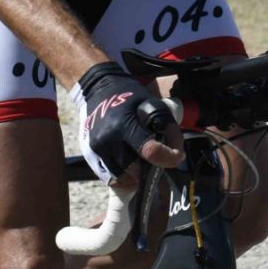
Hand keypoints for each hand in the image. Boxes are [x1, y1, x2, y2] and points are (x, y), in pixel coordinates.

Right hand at [73, 62, 184, 188]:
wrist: (99, 91)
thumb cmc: (130, 98)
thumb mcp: (155, 105)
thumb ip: (169, 129)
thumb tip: (177, 156)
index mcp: (124, 124)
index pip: (150, 151)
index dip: (167, 158)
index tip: (176, 156)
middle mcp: (107, 140)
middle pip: (137, 170)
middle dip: (150, 167)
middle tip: (155, 155)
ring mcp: (96, 150)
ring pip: (124, 178)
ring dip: (136, 174)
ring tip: (140, 157)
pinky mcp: (90, 157)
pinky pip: (111, 178)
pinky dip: (124, 174)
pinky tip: (128, 160)